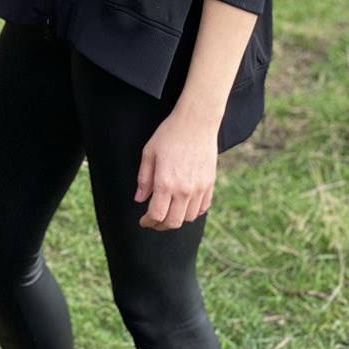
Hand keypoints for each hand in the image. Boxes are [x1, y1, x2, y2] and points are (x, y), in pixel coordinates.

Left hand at [135, 106, 219, 229]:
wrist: (196, 123)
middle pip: (173, 222)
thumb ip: (143, 179)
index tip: (143, 221)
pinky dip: (192, 212)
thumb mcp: (149, 153)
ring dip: (176, 219)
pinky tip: (184, 206)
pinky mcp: (209, 184)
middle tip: (153, 221)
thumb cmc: (169, 135)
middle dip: (160, 226)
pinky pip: (202, 208)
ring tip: (168, 212)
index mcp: (165, 183)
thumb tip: (139, 199)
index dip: (147, 222)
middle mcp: (183, 190)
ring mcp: (199, 188)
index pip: (156, 215)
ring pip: (188, 218)